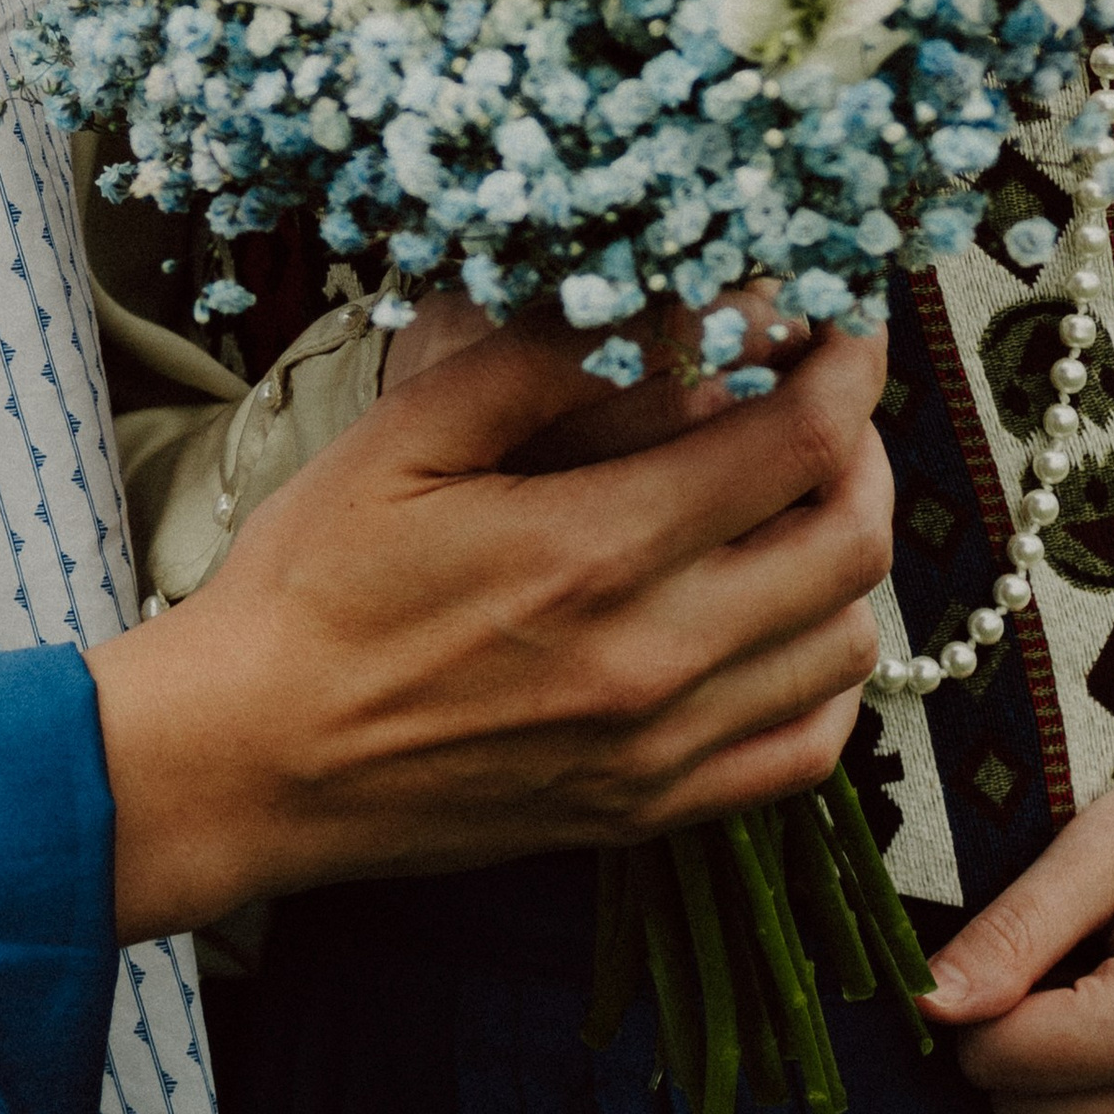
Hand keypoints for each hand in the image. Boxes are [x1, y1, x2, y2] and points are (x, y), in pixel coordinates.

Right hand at [87, 310, 891, 940]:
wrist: (250, 757)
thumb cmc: (312, 581)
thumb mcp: (408, 434)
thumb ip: (545, 360)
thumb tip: (671, 302)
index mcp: (593, 548)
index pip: (798, 443)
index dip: (844, 367)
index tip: (838, 324)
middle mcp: (652, 658)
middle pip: (852, 541)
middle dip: (863, 447)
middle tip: (823, 399)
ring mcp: (659, 751)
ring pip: (847, 647)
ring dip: (845, 557)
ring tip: (794, 501)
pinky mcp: (647, 811)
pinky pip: (805, 751)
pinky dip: (823, 675)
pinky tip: (773, 620)